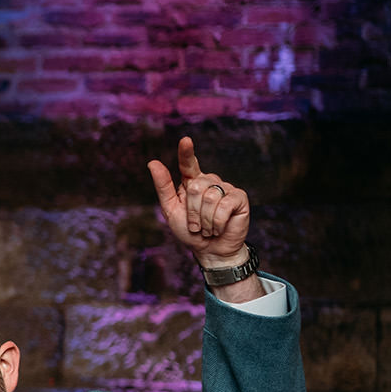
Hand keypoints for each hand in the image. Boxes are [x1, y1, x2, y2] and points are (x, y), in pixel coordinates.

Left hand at [148, 137, 251, 268]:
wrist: (210, 250)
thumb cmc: (190, 231)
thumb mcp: (171, 210)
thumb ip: (163, 186)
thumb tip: (153, 162)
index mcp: (192, 183)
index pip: (187, 164)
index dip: (186, 153)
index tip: (185, 141)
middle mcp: (209, 182)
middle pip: (195, 187)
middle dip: (192, 212)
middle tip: (196, 225)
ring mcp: (226, 188)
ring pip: (209, 197)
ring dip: (204, 220)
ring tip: (207, 227)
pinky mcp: (239, 197)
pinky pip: (224, 205)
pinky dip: (217, 222)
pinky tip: (219, 227)